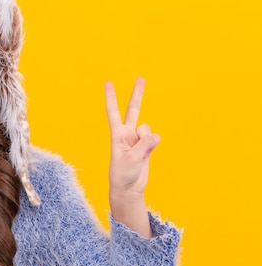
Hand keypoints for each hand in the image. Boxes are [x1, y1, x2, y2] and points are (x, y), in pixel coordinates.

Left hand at [105, 77, 159, 198]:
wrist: (128, 187)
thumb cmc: (123, 174)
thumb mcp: (131, 159)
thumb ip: (144, 145)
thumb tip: (155, 136)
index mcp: (117, 134)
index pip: (113, 112)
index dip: (111, 97)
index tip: (108, 82)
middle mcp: (127, 133)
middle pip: (133, 109)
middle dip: (137, 94)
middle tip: (141, 78)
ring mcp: (137, 138)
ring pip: (147, 129)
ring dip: (147, 140)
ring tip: (139, 154)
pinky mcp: (147, 145)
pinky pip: (154, 139)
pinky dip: (153, 145)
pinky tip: (147, 155)